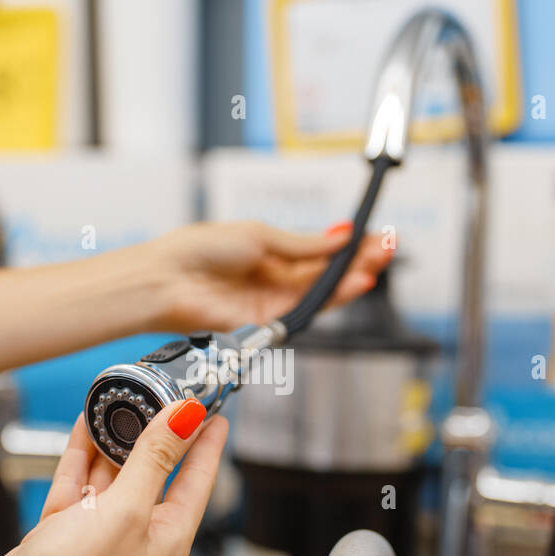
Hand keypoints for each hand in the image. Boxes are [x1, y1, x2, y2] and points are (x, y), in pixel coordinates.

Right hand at [0, 399, 228, 555]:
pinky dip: (84, 452)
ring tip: (124, 399)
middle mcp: (138, 535)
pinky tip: (88, 424)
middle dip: (159, 432)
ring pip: (116, 473)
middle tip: (165, 392)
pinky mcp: (66, 528)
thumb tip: (186, 418)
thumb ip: (155, 459)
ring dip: (117, 438)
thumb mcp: (125, 509)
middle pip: (158, 472)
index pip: (199, 480)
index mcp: (168, 539)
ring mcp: (101, 532)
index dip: (207, 442)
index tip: (214, 410)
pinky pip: (81, 480)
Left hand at [149, 220, 392, 332]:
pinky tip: (354, 282)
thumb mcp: (259, 235)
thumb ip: (302, 244)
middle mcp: (273, 277)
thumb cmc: (199, 249)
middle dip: (357, 261)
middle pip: (325, 272)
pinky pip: (307, 309)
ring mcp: (272, 300)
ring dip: (351, 279)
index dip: (347, 245)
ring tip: (376, 265)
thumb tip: (340, 236)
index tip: (374, 234)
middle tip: (386, 248)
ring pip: (321, 292)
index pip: (317, 250)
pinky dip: (333, 297)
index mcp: (269, 251)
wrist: (168, 280)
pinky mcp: (268, 320)